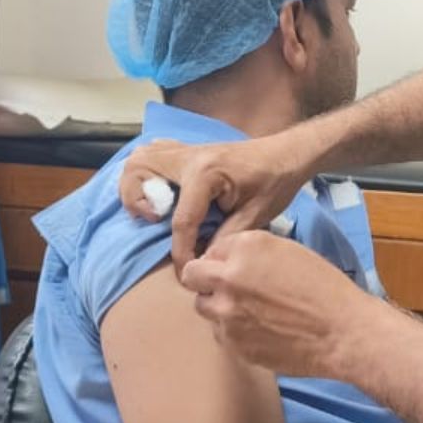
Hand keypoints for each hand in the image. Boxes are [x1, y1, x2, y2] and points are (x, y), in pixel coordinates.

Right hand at [118, 134, 317, 271]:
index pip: (181, 219)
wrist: (286, 154)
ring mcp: (186, 150)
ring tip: (152, 208)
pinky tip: (158, 189)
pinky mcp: (187, 151)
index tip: (186, 272)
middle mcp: (189, 157)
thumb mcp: (255, 216)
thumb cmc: (275, 182)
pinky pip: (153, 152)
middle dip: (138, 202)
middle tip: (156, 222)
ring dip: (136, 184)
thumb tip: (201, 262)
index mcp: (206, 173)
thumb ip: (225, 239)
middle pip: (140, 170)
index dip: (182, 252)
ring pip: (140, 157)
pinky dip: (146, 171)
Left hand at [180, 231, 393, 378]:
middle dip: (205, 280)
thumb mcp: (290, 252)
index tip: (235, 268)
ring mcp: (227, 314)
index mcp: (246, 248)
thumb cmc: (326, 289)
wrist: (343, 332)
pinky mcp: (233, 344)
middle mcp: (228, 278)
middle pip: (192, 276)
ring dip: (218, 306)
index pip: (212, 249)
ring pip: (203, 307)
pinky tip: (261, 331)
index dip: (223, 259)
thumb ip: (252, 253)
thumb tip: (230, 261)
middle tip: (226, 287)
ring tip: (248, 311)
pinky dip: (234, 331)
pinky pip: (221, 334)